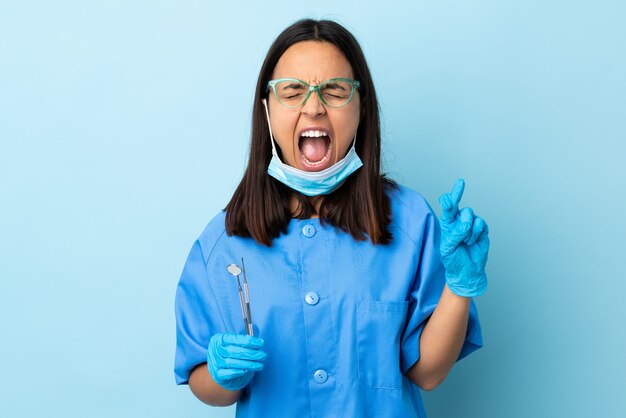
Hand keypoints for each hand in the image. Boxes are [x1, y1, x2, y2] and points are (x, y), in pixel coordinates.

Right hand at [207, 333, 266, 390]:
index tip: (261, 343)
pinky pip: (228, 373)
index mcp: (219, 339)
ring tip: (260, 365)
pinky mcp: (217, 374)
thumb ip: (245, 341)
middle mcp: (215, 350)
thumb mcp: (236, 344)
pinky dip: (238, 372)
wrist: (222, 370)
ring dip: (248, 364)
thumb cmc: (232, 353)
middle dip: (251, 353)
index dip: (249, 341)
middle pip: (234, 351)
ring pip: (232, 363)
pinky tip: (247, 371)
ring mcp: (215, 363)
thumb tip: (258, 341)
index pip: (234, 339)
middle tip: (263, 355)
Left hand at [438, 178, 489, 296]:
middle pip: (458, 204)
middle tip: (460, 183)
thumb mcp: (448, 248)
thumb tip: (466, 222)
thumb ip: (454, 234)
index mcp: (447, 224)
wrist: (467, 271)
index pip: (447, 208)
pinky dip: (475, 233)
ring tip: (465, 241)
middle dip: (457, 193)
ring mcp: (471, 224)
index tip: (447, 196)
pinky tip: (472, 241)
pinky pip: (479, 224)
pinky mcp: (482, 229)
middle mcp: (459, 220)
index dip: (448, 200)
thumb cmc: (453, 259)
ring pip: (470, 215)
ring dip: (467, 229)